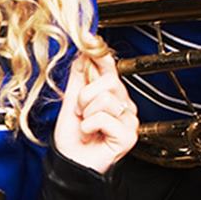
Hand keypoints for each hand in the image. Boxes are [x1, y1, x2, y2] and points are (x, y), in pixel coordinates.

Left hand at [53, 45, 137, 173]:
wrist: (71, 162)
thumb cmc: (72, 137)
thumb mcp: (71, 101)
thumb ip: (79, 77)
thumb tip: (83, 52)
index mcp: (111, 94)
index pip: (108, 67)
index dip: (99, 53)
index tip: (88, 37)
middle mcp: (123, 104)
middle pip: (107, 82)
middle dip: (85, 97)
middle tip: (82, 112)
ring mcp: (129, 119)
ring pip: (104, 99)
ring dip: (86, 113)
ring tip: (86, 125)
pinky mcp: (129, 134)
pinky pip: (104, 117)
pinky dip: (90, 125)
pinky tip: (91, 134)